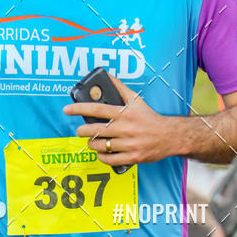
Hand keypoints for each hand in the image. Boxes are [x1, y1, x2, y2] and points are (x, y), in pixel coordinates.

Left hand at [63, 74, 179, 166]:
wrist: (170, 136)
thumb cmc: (149, 117)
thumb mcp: (136, 100)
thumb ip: (120, 88)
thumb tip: (107, 76)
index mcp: (124, 113)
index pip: (96, 109)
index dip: (79, 109)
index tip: (67, 109)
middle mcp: (125, 128)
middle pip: (95, 131)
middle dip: (83, 131)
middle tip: (81, 130)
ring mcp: (129, 144)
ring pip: (100, 146)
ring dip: (91, 144)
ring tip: (91, 141)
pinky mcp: (132, 157)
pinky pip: (110, 160)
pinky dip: (102, 157)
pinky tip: (101, 153)